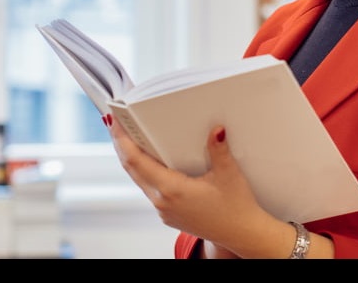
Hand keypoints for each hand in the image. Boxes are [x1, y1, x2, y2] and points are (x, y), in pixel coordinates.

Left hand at [108, 116, 280, 255]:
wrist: (242, 234)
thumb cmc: (236, 208)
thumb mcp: (228, 174)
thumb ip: (218, 149)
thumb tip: (215, 129)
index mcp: (172, 190)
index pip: (136, 161)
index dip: (122, 140)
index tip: (115, 123)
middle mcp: (162, 202)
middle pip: (132, 169)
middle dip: (122, 145)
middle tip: (116, 123)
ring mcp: (164, 210)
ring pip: (139, 180)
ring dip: (131, 159)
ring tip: (128, 138)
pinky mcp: (168, 214)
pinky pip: (149, 189)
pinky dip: (144, 172)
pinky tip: (149, 161)